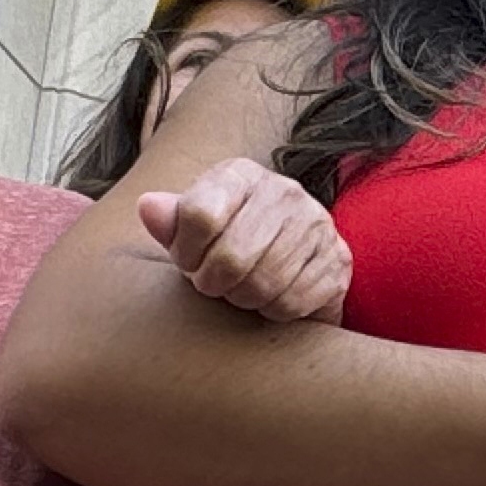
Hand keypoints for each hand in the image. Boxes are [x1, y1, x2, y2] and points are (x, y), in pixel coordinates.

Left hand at [138, 160, 350, 323]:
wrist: (288, 257)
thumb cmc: (226, 241)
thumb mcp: (191, 228)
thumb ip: (169, 221)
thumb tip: (148, 207)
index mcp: (241, 174)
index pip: (199, 215)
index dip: (185, 252)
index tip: (187, 261)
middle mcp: (285, 191)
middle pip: (231, 257)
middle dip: (213, 283)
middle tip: (212, 285)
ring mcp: (317, 225)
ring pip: (263, 284)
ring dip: (243, 299)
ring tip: (240, 291)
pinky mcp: (337, 262)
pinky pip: (293, 302)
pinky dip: (274, 311)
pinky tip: (270, 298)